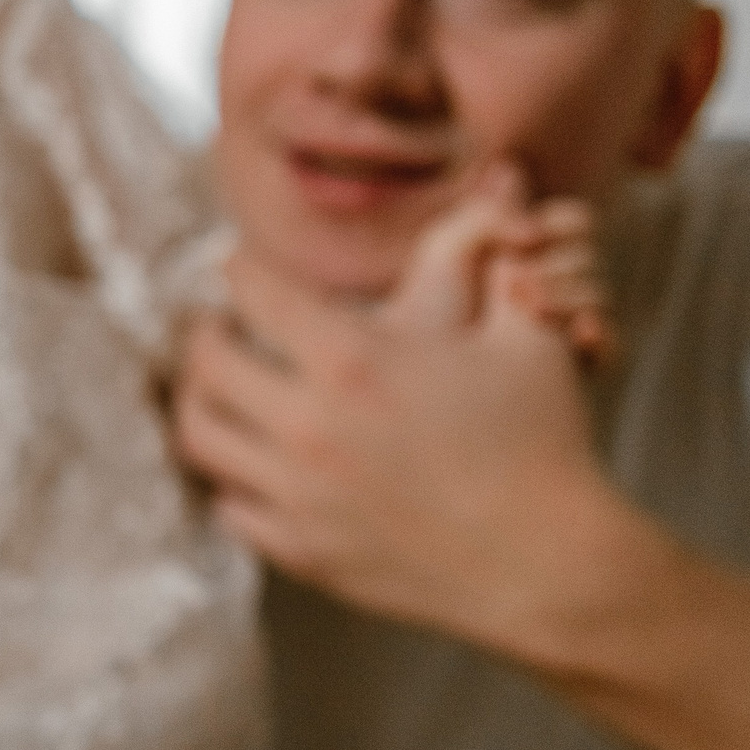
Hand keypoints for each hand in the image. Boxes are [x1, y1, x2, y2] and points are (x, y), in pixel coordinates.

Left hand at [172, 169, 616, 656]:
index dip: (240, 268)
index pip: (253, 290)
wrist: (550, 564)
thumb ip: (486, 261)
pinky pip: (229, 505)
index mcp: (353, 360)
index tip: (240, 265)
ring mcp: (298, 494)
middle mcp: (309, 426)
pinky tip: (255, 458)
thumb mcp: (523, 334)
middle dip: (204, 333)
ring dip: (201, 402)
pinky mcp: (300, 550)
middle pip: (204, 362)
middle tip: (217, 325)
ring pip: (199, 435)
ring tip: (218, 387)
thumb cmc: (542, 441)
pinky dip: (232, 477)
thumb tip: (494, 185)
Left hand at [389, 161, 613, 360]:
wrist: (423, 371)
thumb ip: (487, 211)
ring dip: (569, 294)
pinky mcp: (572, 364)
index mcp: (521, 252)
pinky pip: (612, 345)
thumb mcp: (445, 245)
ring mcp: (560, 325)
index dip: (560, 222)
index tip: (528, 235)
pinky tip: (576, 333)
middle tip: (516, 282)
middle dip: (559, 260)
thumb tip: (513, 170)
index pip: (573, 222)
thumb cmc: (426, 307)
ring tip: (528, 308)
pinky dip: (600, 334)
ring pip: (599, 293)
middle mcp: (545, 284)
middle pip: (589, 253)